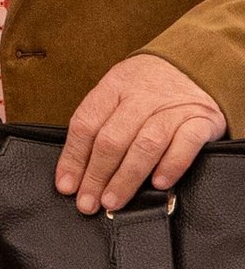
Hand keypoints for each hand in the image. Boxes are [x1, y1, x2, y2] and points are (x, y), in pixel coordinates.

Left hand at [56, 53, 227, 213]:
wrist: (197, 65)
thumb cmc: (148, 87)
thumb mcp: (118, 91)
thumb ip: (100, 123)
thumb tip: (75, 171)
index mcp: (113, 86)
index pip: (85, 124)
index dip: (73, 158)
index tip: (67, 186)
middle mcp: (141, 96)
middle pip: (112, 139)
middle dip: (96, 175)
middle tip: (88, 202)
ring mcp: (172, 108)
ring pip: (144, 145)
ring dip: (126, 178)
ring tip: (113, 201)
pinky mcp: (202, 120)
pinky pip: (185, 145)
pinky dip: (170, 166)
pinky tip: (157, 184)